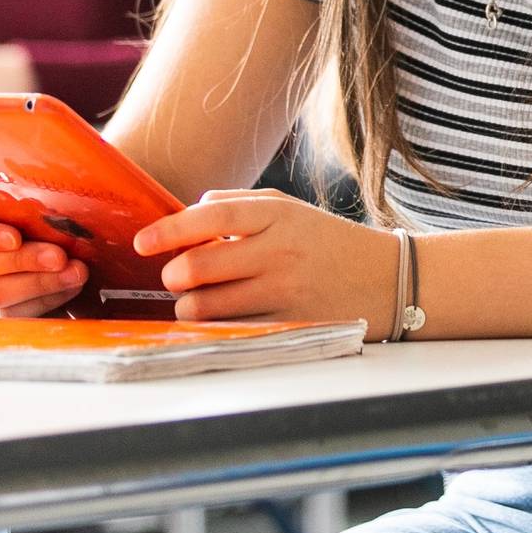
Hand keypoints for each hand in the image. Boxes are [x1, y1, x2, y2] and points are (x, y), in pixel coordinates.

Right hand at [0, 211, 87, 315]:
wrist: (19, 256)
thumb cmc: (14, 222)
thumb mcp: (10, 210)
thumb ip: (16, 210)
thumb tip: (44, 215)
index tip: (15, 237)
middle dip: (21, 261)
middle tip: (59, 256)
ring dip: (39, 283)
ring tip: (74, 273)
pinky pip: (10, 314)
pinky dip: (44, 300)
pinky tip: (68, 287)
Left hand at [134, 190, 403, 337]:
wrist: (388, 278)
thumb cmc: (329, 242)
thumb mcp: (290, 209)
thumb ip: (237, 204)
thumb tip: (187, 212)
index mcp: (278, 215)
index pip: (211, 216)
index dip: (169, 230)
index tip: (142, 242)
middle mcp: (280, 251)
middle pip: (200, 266)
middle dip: (174, 275)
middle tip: (176, 276)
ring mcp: (285, 291)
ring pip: (208, 304)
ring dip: (189, 305)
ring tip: (196, 299)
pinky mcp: (288, 324)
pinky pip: (231, 328)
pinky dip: (214, 325)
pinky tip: (220, 317)